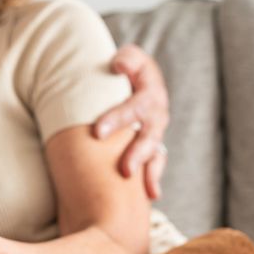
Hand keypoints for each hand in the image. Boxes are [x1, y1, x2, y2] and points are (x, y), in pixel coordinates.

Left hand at [91, 44, 170, 199]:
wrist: (132, 78)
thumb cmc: (125, 67)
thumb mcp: (128, 58)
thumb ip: (127, 59)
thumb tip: (119, 66)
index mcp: (151, 93)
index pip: (138, 106)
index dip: (119, 119)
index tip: (97, 132)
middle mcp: (156, 115)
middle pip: (149, 136)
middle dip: (137, 153)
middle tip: (123, 169)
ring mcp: (154, 132)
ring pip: (154, 153)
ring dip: (146, 169)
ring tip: (133, 183)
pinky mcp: (151, 146)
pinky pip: (155, 164)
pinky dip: (153, 180)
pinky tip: (150, 195)